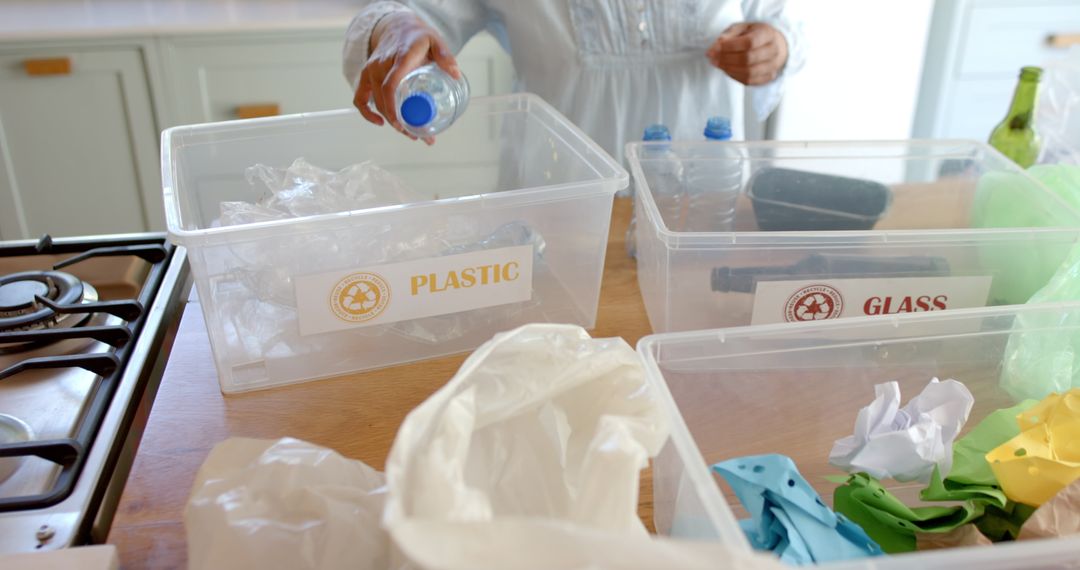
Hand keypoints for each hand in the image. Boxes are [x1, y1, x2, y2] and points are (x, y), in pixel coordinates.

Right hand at [353, 11, 459, 142]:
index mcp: (399, 59)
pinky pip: (360, 97)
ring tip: (410, 133)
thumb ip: (445, 55)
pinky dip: (367, 112)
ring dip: (391, 121)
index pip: (390, 86)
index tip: (403, 124)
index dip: (393, 108)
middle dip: (399, 122)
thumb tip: (455, 74)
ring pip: (377, 102)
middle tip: (419, 136)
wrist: (398, 25)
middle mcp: (381, 65)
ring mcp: (371, 71)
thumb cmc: (418, 36)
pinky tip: (380, 123)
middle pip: (384, 99)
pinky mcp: (366, 75)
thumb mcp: (435, 40)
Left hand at [706, 22, 787, 85]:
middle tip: (712, 57)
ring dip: (729, 69)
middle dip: (726, 59)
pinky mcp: (768, 77)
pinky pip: (750, 81)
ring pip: (749, 72)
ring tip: (717, 64)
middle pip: (748, 58)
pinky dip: (735, 76)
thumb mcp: (741, 28)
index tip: (714, 49)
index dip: (729, 47)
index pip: (749, 42)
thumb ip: (729, 35)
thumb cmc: (753, 34)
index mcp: (767, 33)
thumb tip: (716, 46)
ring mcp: (773, 65)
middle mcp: (774, 50)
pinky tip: (727, 70)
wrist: (773, 44)